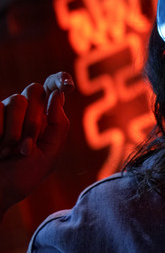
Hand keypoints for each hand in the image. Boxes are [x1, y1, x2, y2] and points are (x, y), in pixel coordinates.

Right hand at [0, 72, 72, 219]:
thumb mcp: (49, 155)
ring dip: (17, 130)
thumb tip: (58, 95)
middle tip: (27, 148)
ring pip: (17, 99)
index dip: (60, 79)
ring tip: (10, 152)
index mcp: (45, 118)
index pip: (53, 87)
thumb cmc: (22, 177)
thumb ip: (59, 126)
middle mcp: (24, 111)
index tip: (67, 86)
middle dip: (35, 120)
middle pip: (36, 89)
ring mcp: (3, 112)